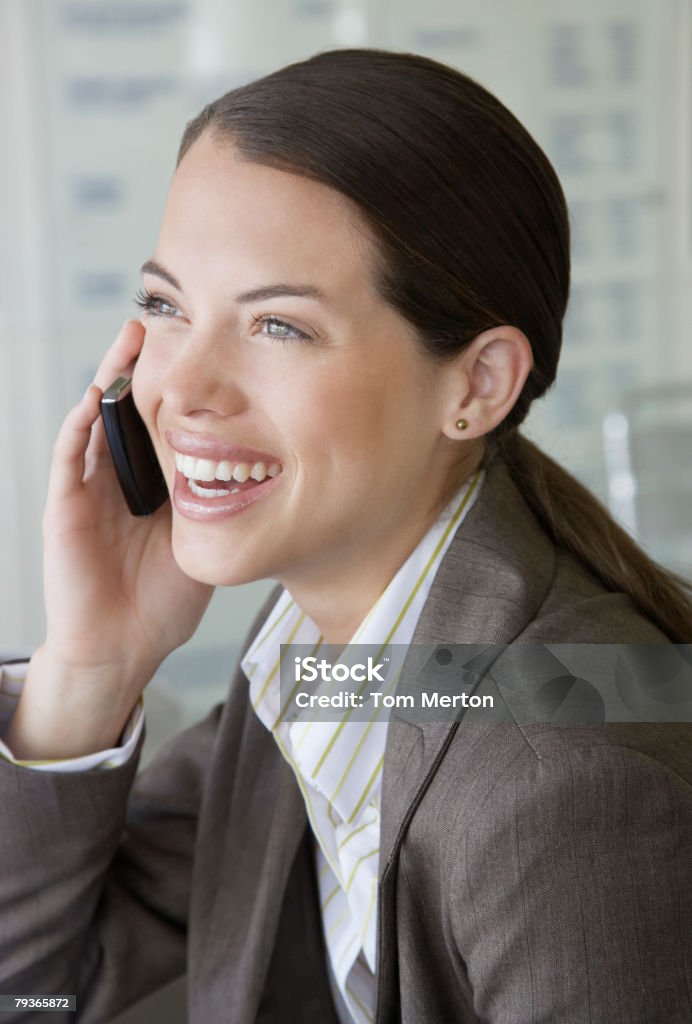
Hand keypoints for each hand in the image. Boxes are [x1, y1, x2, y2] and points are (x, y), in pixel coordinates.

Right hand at [9, 320, 212, 757]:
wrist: (124, 647)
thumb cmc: (164, 601)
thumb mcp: (205, 541)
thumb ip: (225, 505)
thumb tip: (274, 472)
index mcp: (153, 485)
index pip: (164, 422)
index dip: (180, 386)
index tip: (204, 348)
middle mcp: (120, 479)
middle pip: (130, 410)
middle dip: (144, 366)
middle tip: (164, 319)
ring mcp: (90, 491)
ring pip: (98, 421)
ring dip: (111, 379)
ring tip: (131, 338)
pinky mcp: (66, 509)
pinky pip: (71, 459)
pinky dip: (82, 427)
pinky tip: (97, 397)